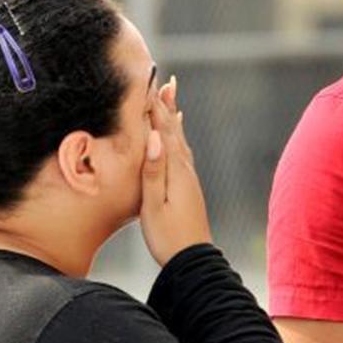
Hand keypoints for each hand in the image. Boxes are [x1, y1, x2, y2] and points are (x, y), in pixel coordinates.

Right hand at [139, 75, 211, 265]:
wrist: (193, 262)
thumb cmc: (168, 238)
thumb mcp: (153, 206)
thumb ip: (153, 172)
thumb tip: (154, 138)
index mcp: (175, 171)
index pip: (163, 131)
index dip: (155, 107)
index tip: (148, 82)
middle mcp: (186, 170)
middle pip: (174, 130)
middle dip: (167, 105)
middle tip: (164, 80)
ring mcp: (189, 178)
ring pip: (180, 139)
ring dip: (173, 117)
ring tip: (172, 98)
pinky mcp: (189, 188)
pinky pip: (183, 153)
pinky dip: (178, 138)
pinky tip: (177, 138)